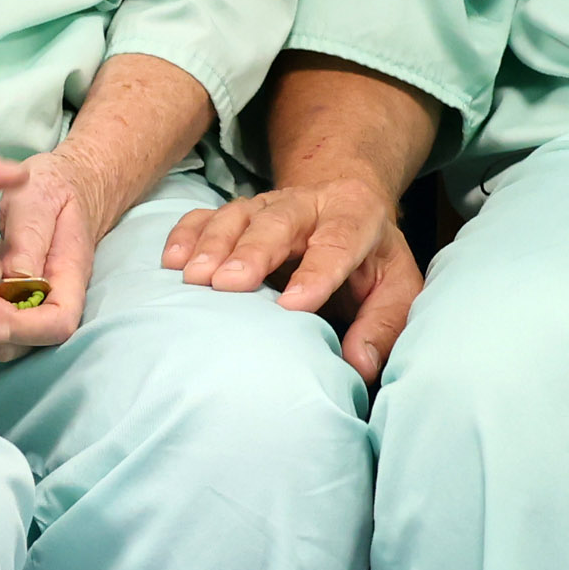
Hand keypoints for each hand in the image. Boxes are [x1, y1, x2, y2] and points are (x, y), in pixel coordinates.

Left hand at [0, 135, 124, 358]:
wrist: (59, 189)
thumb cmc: (50, 191)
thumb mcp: (38, 200)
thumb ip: (28, 239)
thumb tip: (14, 278)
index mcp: (69, 279)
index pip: (57, 324)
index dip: (20, 327)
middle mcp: (51, 304)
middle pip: (23, 345)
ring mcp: (29, 311)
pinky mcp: (7, 308)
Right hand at [163, 168, 426, 385]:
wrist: (346, 208)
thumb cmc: (371, 261)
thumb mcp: (397, 287)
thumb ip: (383, 325)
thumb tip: (359, 365)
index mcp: (356, 216)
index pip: (338, 241)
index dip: (316, 272)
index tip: (295, 306)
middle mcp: (309, 204)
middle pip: (279, 221)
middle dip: (252, 251)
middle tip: (228, 284)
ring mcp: (267, 205)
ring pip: (238, 216)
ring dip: (213, 245)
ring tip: (192, 278)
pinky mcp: (237, 214)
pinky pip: (206, 216)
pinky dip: (187, 235)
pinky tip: (170, 262)